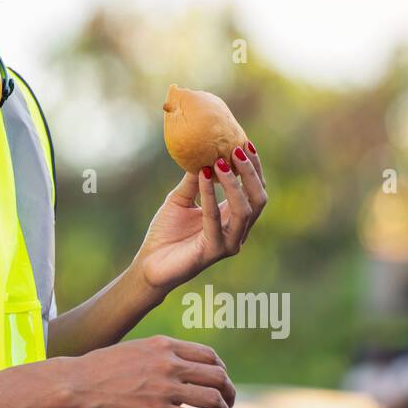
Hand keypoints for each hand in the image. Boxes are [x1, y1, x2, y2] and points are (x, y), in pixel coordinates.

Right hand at [68, 335, 235, 407]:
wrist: (77, 383)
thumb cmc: (99, 369)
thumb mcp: (134, 349)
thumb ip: (158, 356)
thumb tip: (175, 368)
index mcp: (163, 345)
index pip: (208, 355)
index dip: (221, 371)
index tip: (219, 383)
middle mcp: (169, 363)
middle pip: (218, 376)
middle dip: (229, 392)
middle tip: (227, 405)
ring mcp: (165, 387)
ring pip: (213, 399)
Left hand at [133, 142, 266, 295]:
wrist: (149, 263)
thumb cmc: (166, 232)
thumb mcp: (181, 198)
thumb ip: (194, 179)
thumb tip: (202, 151)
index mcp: (233, 218)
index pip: (254, 190)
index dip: (253, 168)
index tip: (245, 143)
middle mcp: (238, 231)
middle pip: (258, 199)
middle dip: (250, 173)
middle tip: (237, 150)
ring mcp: (229, 243)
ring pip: (244, 211)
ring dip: (234, 183)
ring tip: (221, 161)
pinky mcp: (214, 251)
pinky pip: (215, 220)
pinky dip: (210, 196)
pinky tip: (202, 176)